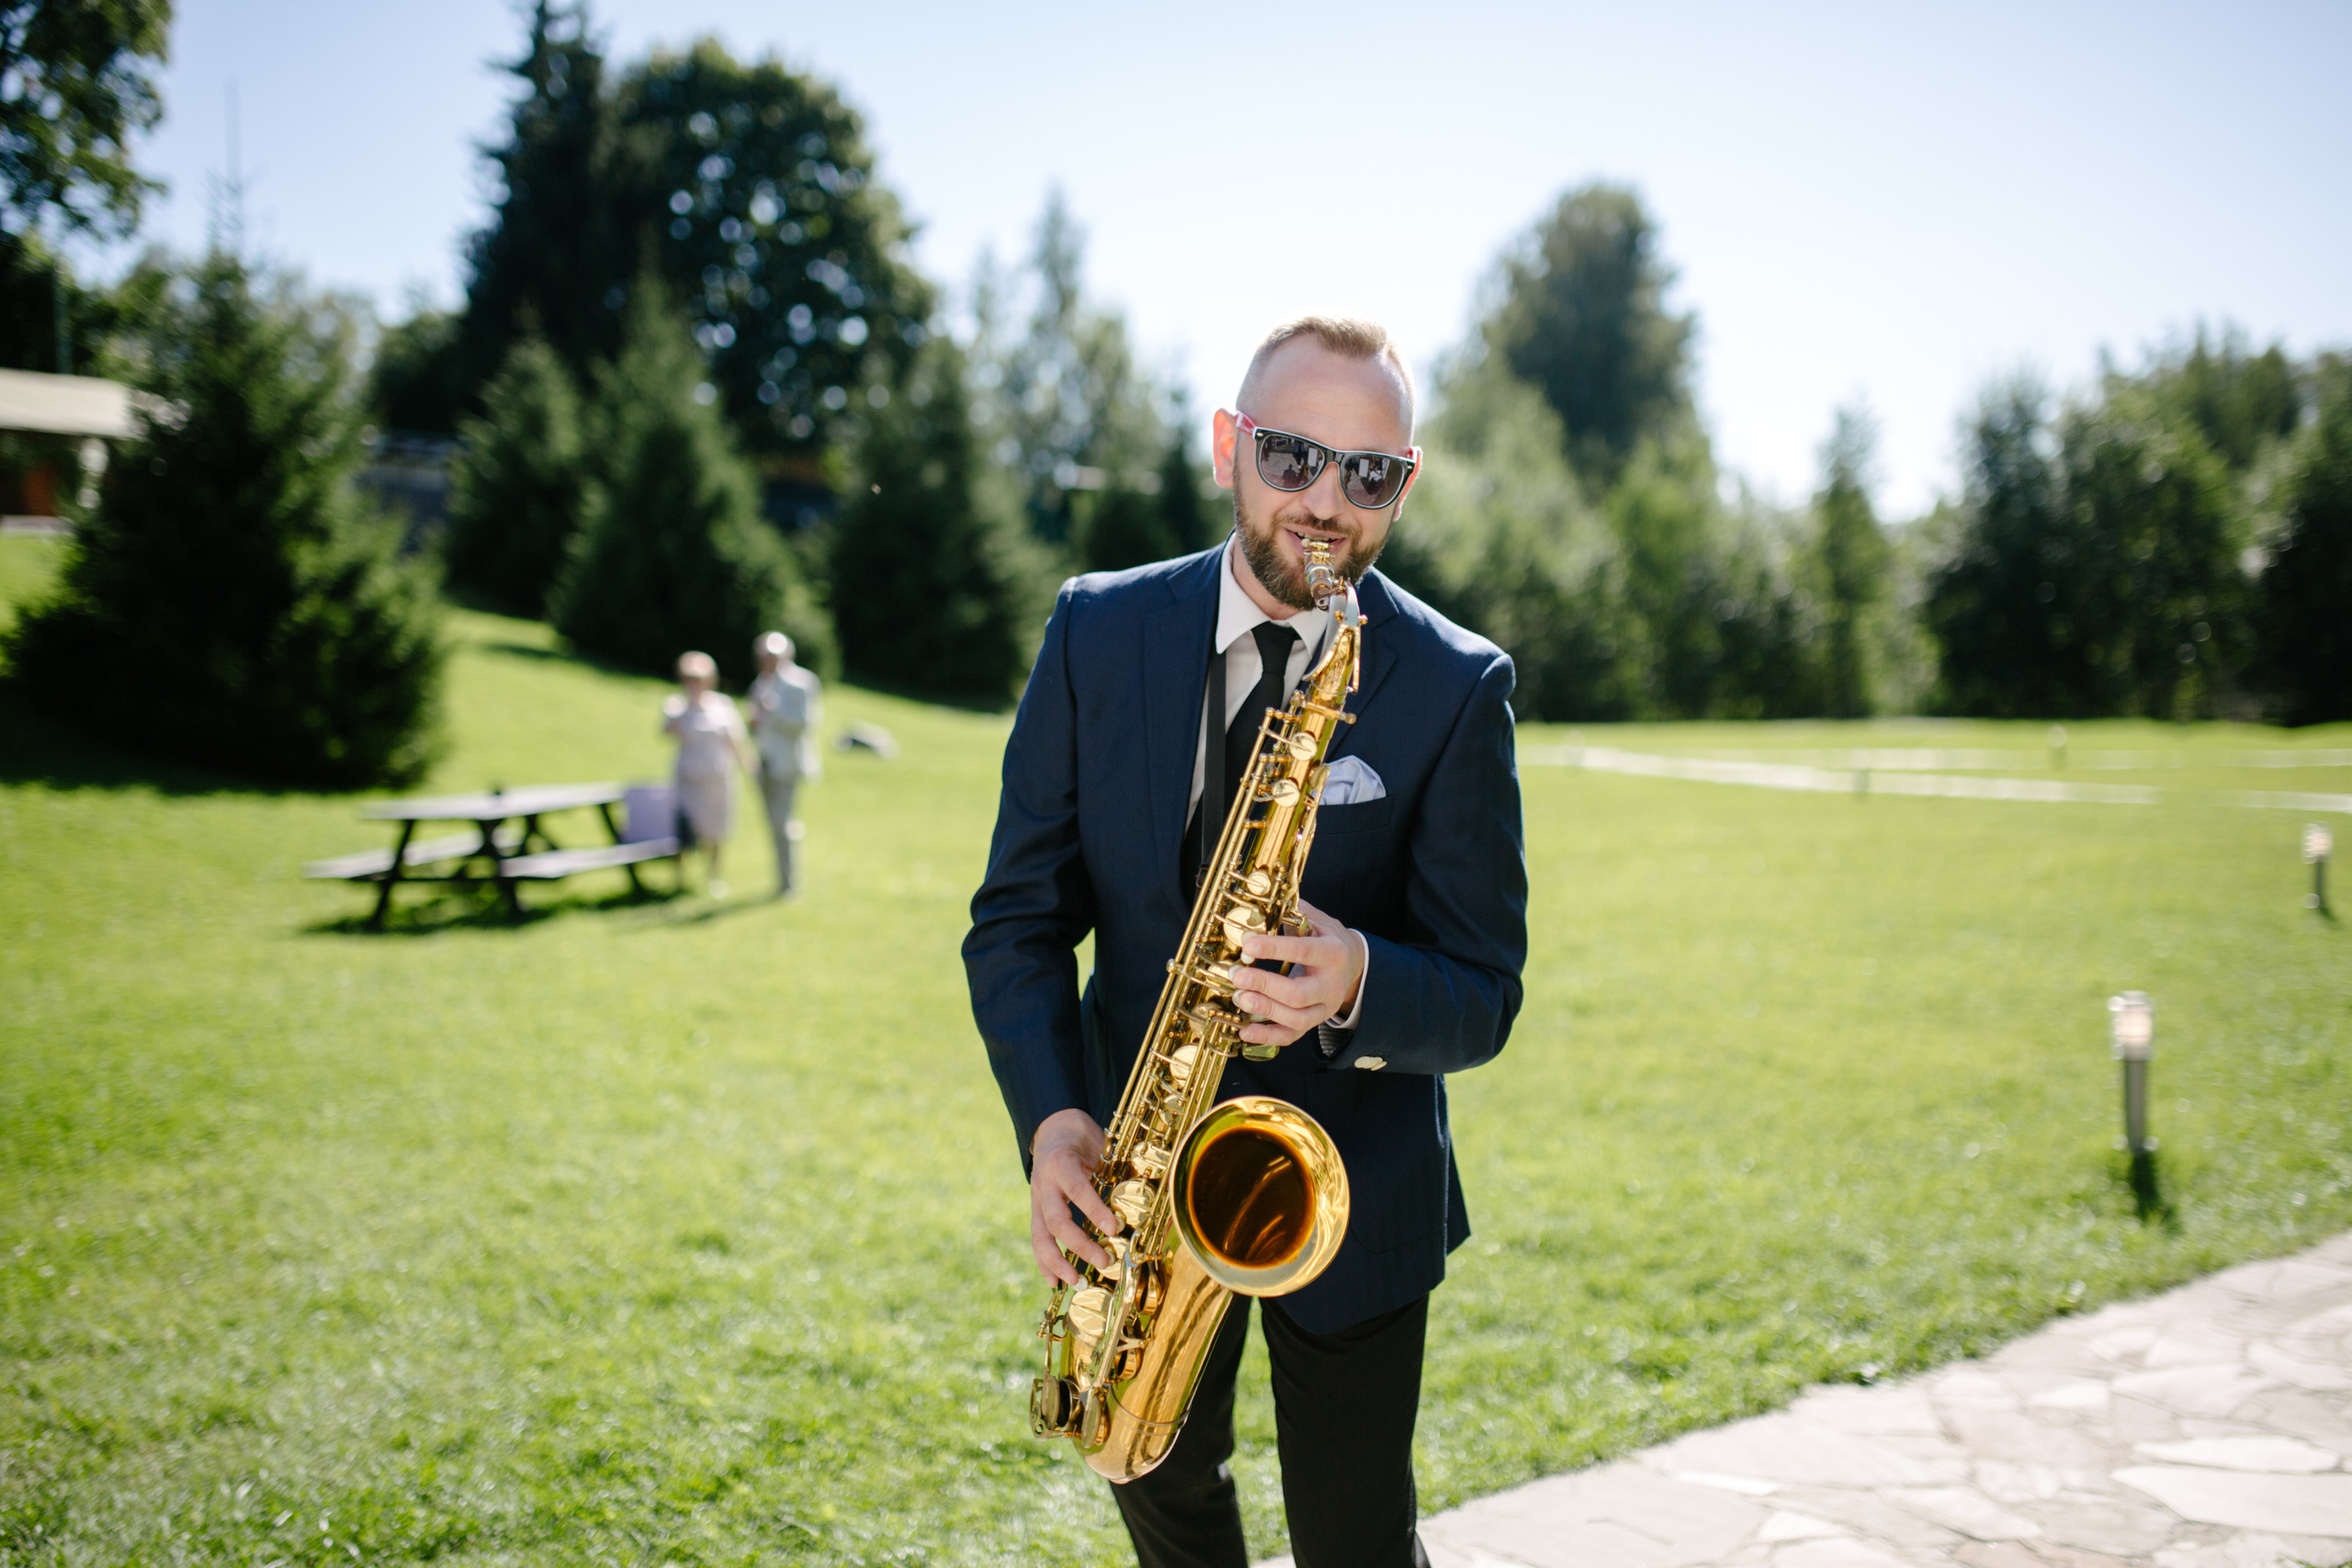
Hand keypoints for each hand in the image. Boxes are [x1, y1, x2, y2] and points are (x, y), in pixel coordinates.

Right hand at [1030, 1108, 1118, 1285]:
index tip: (1114, 1229)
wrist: (1053, 1129)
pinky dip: (1044, 1263)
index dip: (1094, 1210)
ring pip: (1041, 1235)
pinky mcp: (1036, 1212)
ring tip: (1076, 1281)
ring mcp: (1037, 1199)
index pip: (1077, 1190)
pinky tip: (1054, 1282)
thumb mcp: (1100, 1145)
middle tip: (1105, 1261)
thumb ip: (1116, 1167)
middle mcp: (1044, 1183)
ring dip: (1057, 1262)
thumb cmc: (1082, 1138)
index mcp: (1062, 1163)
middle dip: (1079, 1245)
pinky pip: (1037, 1240)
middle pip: (1056, 1220)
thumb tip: (1149, 1190)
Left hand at [1230, 897, 1364, 1050]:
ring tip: (1239, 997)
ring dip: (1264, 1010)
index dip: (1275, 949)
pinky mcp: (1314, 1023)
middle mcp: (1332, 984)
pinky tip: (1244, 1031)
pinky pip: (1291, 1036)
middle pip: (1299, 994)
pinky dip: (1267, 1037)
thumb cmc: (1327, 939)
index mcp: (1333, 953)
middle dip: (1265, 985)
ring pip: (1296, 1019)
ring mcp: (1324, 1008)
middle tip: (1238, 975)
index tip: (1247, 944)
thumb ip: (1294, 910)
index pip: (1304, 952)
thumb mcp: (1318, 920)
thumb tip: (1263, 895)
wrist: (1352, 965)